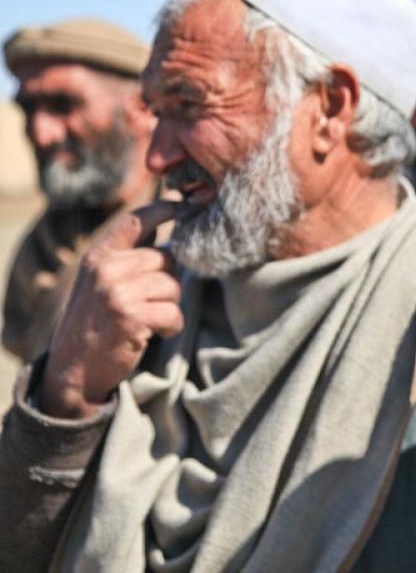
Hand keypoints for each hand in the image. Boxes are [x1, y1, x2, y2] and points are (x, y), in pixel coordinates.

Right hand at [40, 201, 181, 418]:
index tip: (182, 205)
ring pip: (173, 285)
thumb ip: (129, 257)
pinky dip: (171, 326)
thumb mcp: (101, 282)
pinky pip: (174, 312)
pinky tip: (155, 333)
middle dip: (169, 281)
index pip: (136, 220)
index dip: (164, 209)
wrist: (74, 369)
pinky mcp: (131, 315)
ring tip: (148, 319)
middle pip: (167, 258)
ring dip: (170, 306)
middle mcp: (106, 268)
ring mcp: (117, 291)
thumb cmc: (95, 323)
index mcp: (98, 256)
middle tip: (152, 302)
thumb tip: (168, 232)